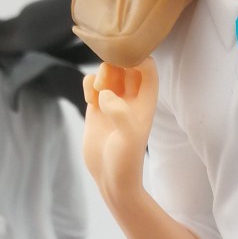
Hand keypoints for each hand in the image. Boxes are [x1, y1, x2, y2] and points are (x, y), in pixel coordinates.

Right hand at [82, 59, 158, 198]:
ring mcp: (113, 103)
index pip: (148, 68)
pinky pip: (93, 84)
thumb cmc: (126, 161)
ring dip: (101, 72)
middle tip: (107, 77)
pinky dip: (89, 84)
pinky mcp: (96, 109)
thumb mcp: (128, 137)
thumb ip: (120, 113)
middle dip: (116, 62)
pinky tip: (89, 99)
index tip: (123, 63)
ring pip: (108, 71)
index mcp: (146, 102)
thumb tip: (106, 94)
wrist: (111, 179)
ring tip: (98, 90)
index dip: (138, 58)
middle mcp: (131, 99)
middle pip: (127, 64)